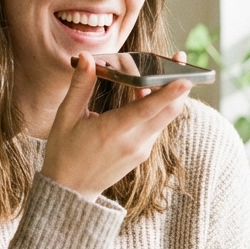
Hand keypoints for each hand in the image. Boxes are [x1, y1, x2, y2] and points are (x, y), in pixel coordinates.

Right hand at [42, 53, 190, 202]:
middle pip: (168, 112)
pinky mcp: (142, 153)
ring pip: (165, 118)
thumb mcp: (66, 117)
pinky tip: (144, 93)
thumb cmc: (64, 152)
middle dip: (179, 85)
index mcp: (112, 132)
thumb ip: (80, 86)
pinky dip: (156, 108)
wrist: (70, 190)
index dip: (168, 93)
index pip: (147, 110)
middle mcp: (133, 143)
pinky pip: (156, 126)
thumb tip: (86, 58)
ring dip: (167, 94)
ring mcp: (141, 150)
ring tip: (158, 70)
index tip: (186, 78)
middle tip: (179, 60)